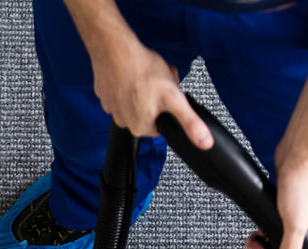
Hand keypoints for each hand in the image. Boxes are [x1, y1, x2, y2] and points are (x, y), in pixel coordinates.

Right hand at [77, 12, 211, 147]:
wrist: (114, 48)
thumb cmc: (142, 70)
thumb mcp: (174, 97)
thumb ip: (190, 122)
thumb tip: (204, 142)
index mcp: (139, 127)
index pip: (161, 125)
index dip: (167, 109)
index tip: (166, 96)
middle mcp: (122, 121)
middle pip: (148, 114)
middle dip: (156, 99)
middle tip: (156, 84)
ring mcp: (111, 107)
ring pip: (135, 103)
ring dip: (143, 91)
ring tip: (144, 76)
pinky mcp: (103, 94)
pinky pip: (121, 93)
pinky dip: (127, 84)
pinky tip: (131, 73)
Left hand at [244, 145, 307, 248]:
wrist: (298, 155)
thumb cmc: (303, 185)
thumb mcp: (295, 224)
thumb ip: (290, 248)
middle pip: (295, 248)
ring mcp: (306, 213)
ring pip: (285, 235)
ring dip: (268, 241)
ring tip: (254, 242)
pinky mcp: (294, 203)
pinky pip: (281, 222)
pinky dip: (268, 227)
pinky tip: (258, 228)